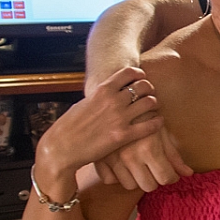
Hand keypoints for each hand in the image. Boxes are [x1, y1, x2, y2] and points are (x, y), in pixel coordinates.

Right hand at [37, 67, 168, 188]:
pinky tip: (157, 122)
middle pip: (143, 86)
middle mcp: (113, 100)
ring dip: (154, 104)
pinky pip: (150, 125)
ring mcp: (119, 118)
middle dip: (149, 89)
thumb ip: (99, 97)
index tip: (141, 78)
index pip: (129, 72)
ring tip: (153, 109)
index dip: (139, 74)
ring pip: (150, 102)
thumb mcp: (84, 103)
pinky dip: (157, 122)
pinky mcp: (123, 136)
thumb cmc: (69, 126)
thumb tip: (108, 94)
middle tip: (149, 95)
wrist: (61, 147)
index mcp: (102, 89)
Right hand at [95, 122, 193, 192]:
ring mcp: (113, 158)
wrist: (115, 100)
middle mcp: (130, 156)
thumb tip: (188, 173)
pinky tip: (122, 166)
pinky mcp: (99, 158)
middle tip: (154, 169)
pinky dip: (117, 176)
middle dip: (154, 179)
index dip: (171, 177)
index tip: (170, 172)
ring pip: (130, 185)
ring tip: (139, 166)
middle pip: (148, 186)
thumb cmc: (143, 114)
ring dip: (136, 179)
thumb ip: (174, 155)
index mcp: (149, 149)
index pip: (166, 178)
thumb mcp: (161, 131)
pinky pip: (110, 180)